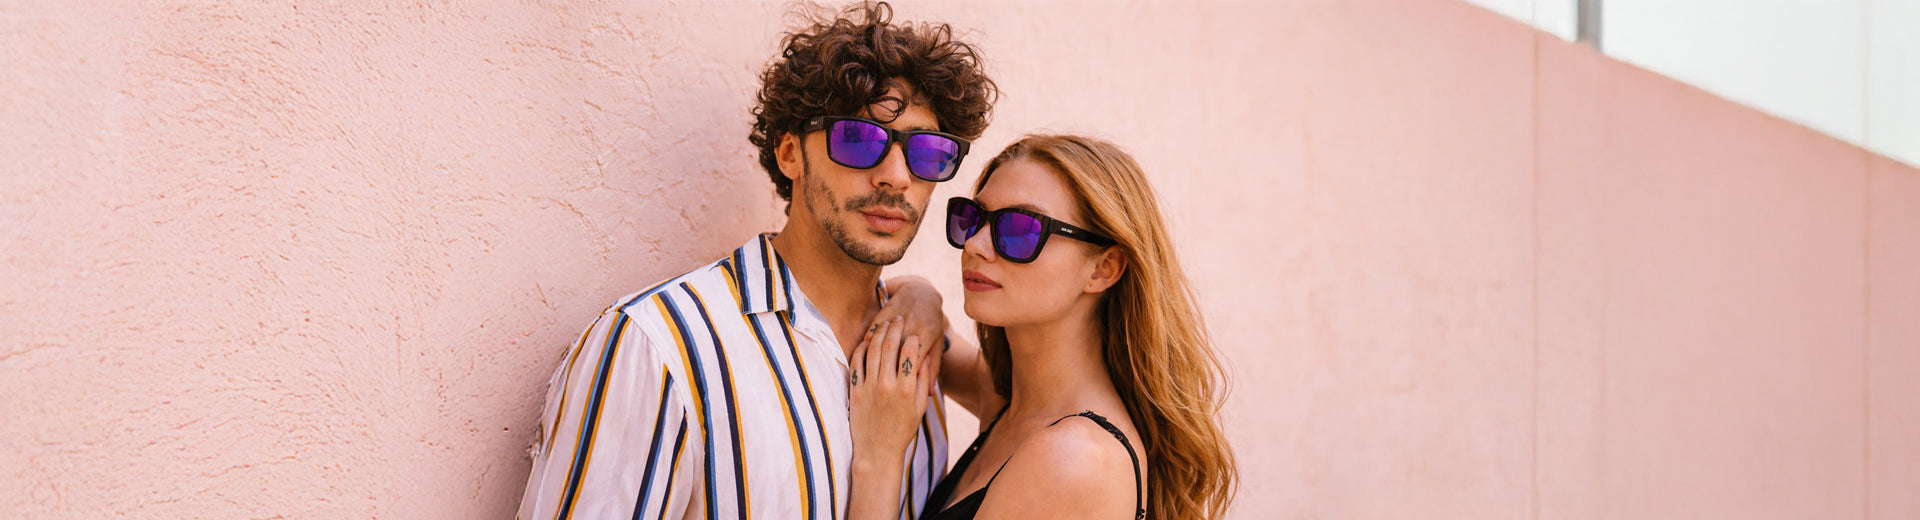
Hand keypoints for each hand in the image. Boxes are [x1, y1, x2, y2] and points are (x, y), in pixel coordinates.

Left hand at [847, 317, 933, 464]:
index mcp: (908, 389)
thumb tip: (924, 357)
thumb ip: (923, 381)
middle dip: (895, 328)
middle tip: (898, 319)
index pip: (911, 351)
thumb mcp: (919, 406)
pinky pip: (856, 363)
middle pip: (890, 346)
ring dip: (878, 334)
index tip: (914, 331)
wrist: (877, 450)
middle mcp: (888, 385)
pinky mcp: (855, 391)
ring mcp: (870, 387)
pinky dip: (861, 349)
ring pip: (872, 350)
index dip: (913, 337)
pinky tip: (866, 341)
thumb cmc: (903, 429)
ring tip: (884, 325)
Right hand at [878, 276, 945, 394]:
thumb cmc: (931, 324)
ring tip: (871, 377)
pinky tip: (863, 357)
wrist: (921, 292)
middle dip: (889, 374)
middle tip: (883, 390)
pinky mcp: (884, 312)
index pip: (913, 363)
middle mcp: (911, 326)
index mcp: (926, 336)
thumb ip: (933, 368)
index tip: (900, 394)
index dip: (906, 380)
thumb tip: (930, 394)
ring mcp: (896, 318)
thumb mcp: (937, 345)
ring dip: (875, 360)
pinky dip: (867, 344)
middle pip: (896, 355)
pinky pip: (872, 331)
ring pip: (882, 343)